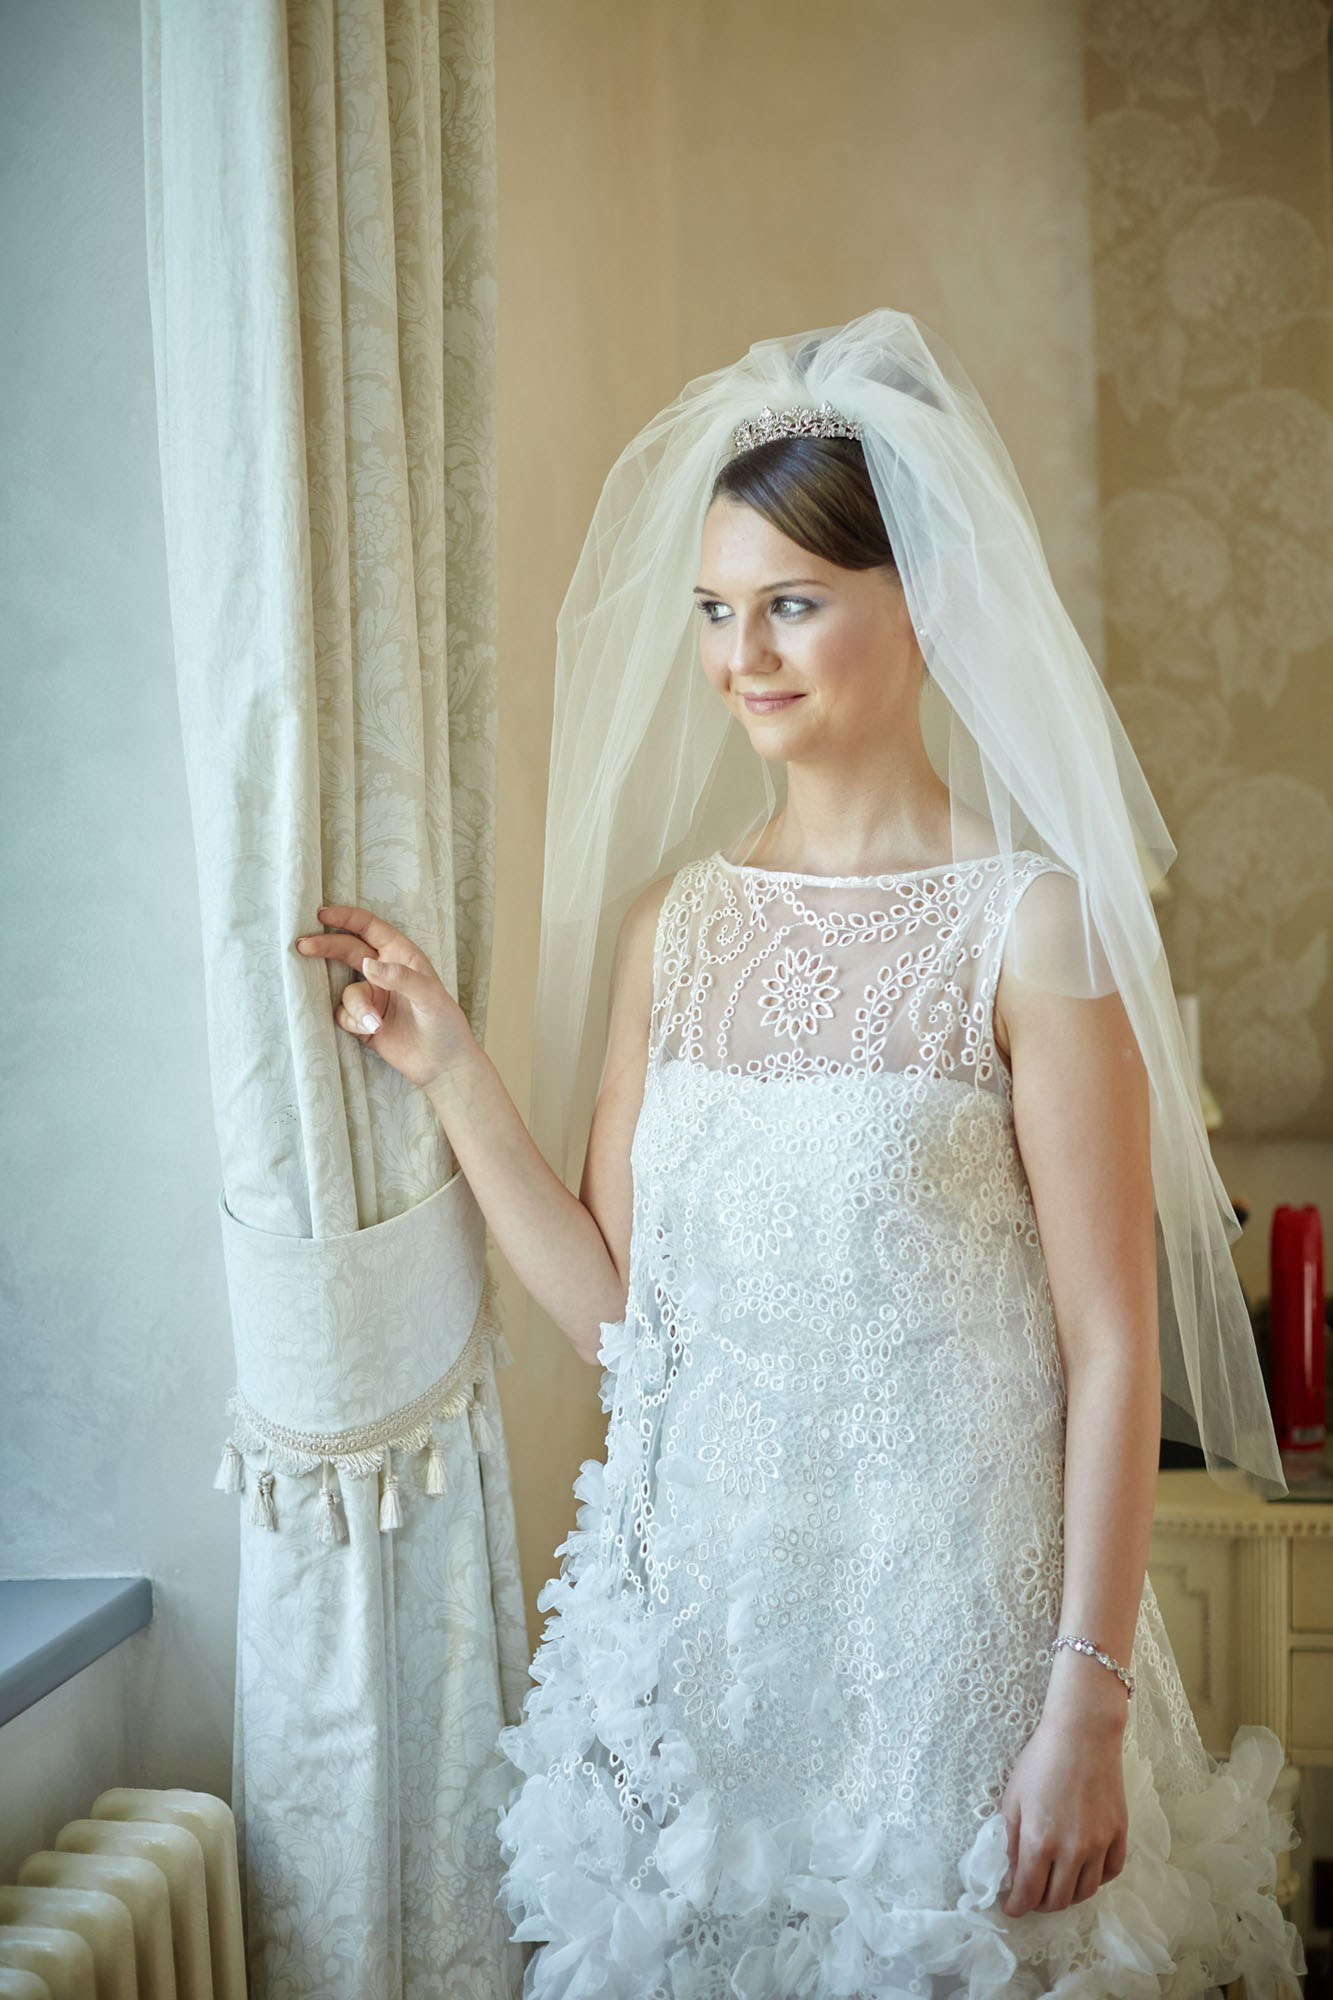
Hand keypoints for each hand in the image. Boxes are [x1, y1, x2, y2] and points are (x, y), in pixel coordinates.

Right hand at [292, 903, 474, 1090]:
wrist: (443, 1066)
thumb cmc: (445, 1025)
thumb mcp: (430, 997)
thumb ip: (400, 977)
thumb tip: (367, 964)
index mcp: (402, 956)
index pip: (369, 928)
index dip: (345, 918)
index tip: (321, 914)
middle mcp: (384, 972)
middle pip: (346, 950)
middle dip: (325, 946)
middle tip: (302, 946)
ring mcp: (372, 996)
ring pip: (346, 992)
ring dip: (356, 1007)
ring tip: (376, 1023)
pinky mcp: (363, 1020)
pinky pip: (344, 1014)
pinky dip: (354, 1022)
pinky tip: (373, 1031)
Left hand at [998, 1701, 1127, 1916]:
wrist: (1082, 1734)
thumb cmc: (1041, 1761)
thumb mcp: (1013, 1799)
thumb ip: (1012, 1841)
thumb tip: (1015, 1872)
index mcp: (1040, 1842)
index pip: (1029, 1894)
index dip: (1018, 1907)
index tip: (1012, 1908)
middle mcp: (1072, 1851)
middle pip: (1058, 1900)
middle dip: (1041, 1904)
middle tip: (1032, 1896)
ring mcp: (1100, 1844)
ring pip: (1086, 1892)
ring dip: (1069, 1896)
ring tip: (1057, 1886)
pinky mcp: (1119, 1833)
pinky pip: (1111, 1872)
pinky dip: (1096, 1879)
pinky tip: (1085, 1871)